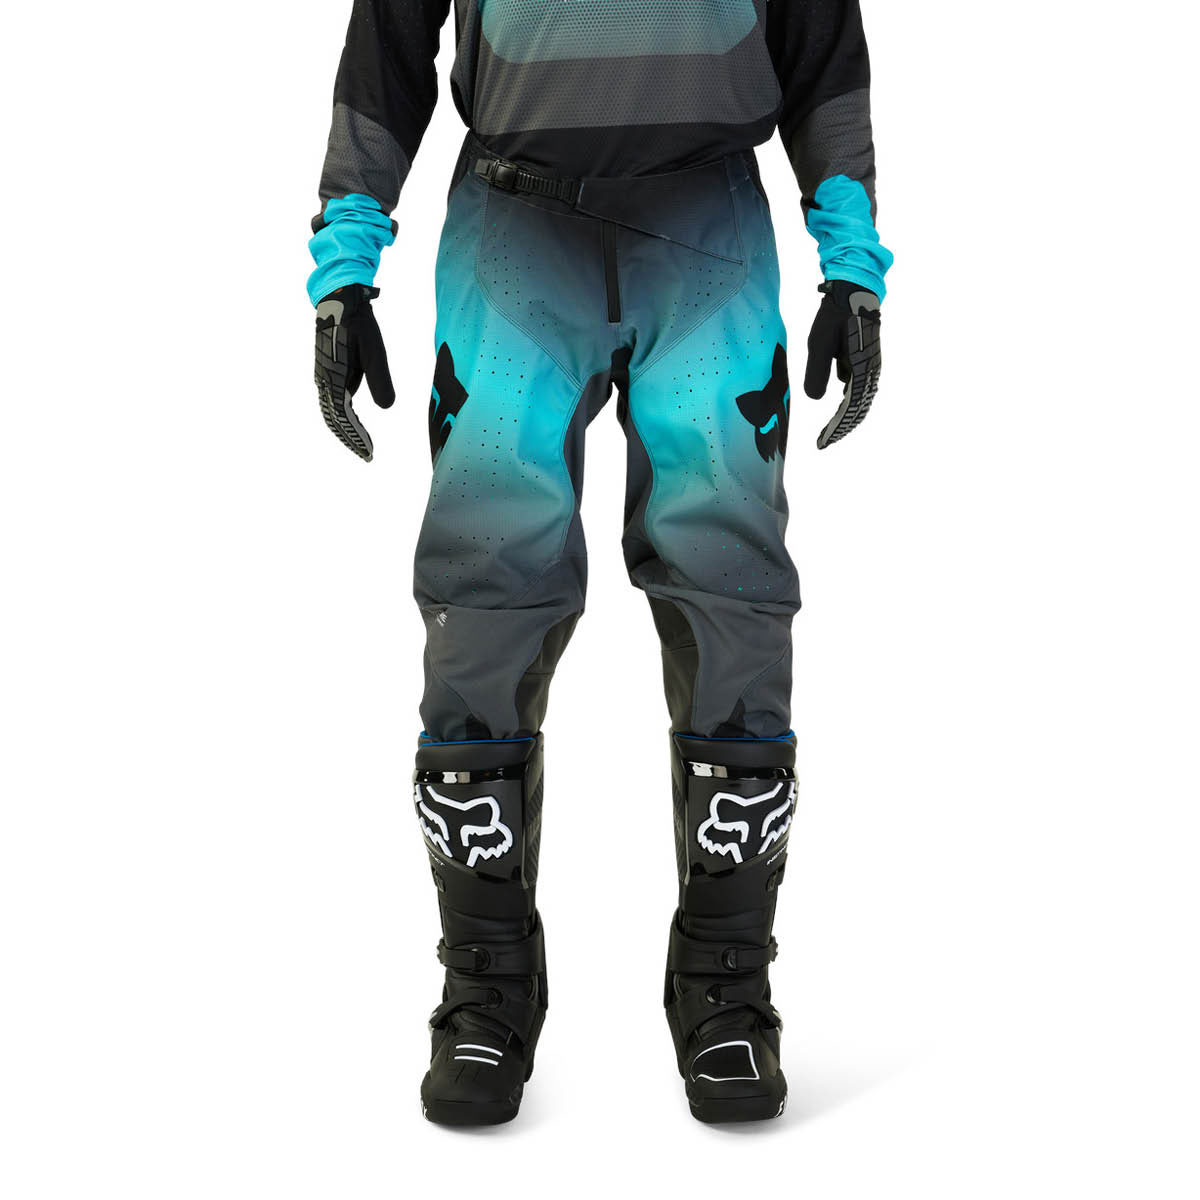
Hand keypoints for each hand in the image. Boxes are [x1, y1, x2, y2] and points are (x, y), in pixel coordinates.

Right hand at [314, 284, 394, 460]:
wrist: (339, 302)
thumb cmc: (358, 324)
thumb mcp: (375, 349)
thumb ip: (380, 378)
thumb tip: (387, 408)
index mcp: (334, 376)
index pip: (343, 416)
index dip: (356, 436)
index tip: (370, 452)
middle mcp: (324, 380)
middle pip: (334, 419)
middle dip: (350, 439)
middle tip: (368, 456)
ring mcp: (323, 377)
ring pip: (330, 413)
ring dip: (345, 431)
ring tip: (361, 445)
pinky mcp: (326, 374)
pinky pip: (331, 403)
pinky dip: (341, 418)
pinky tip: (353, 424)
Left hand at [803, 280, 881, 448]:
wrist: (855, 291)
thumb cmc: (835, 316)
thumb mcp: (818, 344)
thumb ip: (817, 372)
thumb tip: (817, 400)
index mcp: (861, 369)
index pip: (849, 407)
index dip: (836, 427)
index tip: (822, 442)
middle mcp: (871, 370)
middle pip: (859, 408)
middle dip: (843, 427)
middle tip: (825, 442)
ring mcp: (871, 366)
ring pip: (861, 399)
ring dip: (848, 416)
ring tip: (833, 430)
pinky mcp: (867, 360)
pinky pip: (860, 388)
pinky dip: (851, 402)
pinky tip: (841, 408)